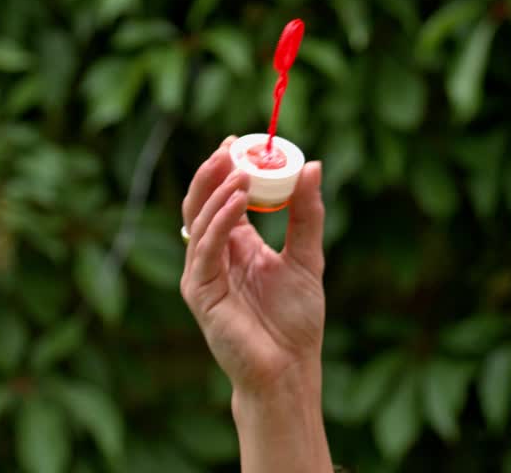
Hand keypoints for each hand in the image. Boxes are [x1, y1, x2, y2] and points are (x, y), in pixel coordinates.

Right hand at [179, 136, 326, 393]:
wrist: (289, 369)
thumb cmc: (295, 321)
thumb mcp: (308, 257)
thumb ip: (306, 214)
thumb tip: (313, 166)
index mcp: (235, 245)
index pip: (223, 197)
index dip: (227, 168)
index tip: (240, 141)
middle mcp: (214, 255)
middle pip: (201, 202)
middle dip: (213, 172)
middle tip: (230, 147)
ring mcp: (202, 273)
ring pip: (198, 221)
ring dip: (217, 192)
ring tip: (241, 171)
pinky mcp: (200, 292)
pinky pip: (204, 249)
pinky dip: (219, 222)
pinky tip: (238, 201)